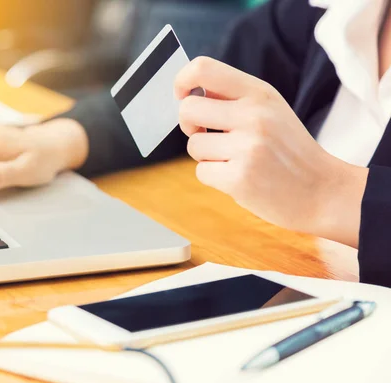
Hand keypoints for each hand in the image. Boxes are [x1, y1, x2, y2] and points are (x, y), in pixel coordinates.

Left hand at [175, 57, 367, 247]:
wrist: (323, 190)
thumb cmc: (288, 149)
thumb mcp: (271, 109)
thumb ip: (234, 97)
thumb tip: (189, 92)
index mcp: (260, 93)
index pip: (203, 69)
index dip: (182, 80)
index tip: (182, 95)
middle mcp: (254, 115)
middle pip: (188, 109)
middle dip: (189, 125)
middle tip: (205, 133)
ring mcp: (247, 147)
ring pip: (194, 145)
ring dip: (206, 156)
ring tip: (234, 160)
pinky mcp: (240, 178)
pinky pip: (201, 172)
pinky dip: (214, 177)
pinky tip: (239, 177)